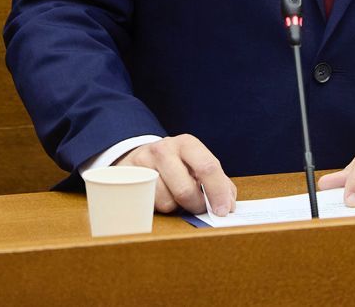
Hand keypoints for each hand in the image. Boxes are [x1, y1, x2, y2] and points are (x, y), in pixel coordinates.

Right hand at [116, 134, 237, 216]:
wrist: (141, 157)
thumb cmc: (176, 166)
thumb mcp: (197, 166)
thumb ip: (218, 183)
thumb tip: (228, 205)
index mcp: (187, 144)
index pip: (208, 167)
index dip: (218, 192)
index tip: (223, 211)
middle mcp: (164, 148)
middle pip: (185, 190)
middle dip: (195, 205)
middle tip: (196, 206)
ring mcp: (143, 162)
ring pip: (166, 201)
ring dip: (174, 207)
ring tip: (173, 196)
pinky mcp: (127, 177)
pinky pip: (147, 205)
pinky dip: (157, 208)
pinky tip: (158, 198)